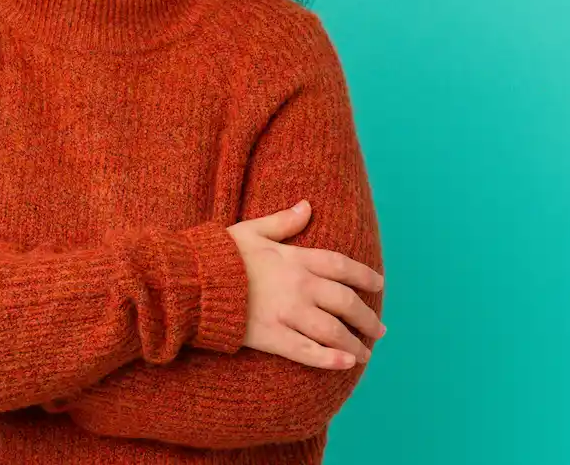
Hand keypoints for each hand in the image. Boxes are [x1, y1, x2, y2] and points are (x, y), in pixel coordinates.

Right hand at [229, 198, 385, 368]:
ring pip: (333, 331)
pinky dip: (330, 359)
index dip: (364, 276)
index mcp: (295, 259)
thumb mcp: (251, 231)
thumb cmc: (218, 255)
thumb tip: (307, 206)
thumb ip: (283, 222)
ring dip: (354, 344)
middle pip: (345, 303)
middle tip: (378, 330)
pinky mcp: (272, 336)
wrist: (191, 280)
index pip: (341, 266)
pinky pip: (308, 352)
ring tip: (365, 354)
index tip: (378, 284)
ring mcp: (287, 313)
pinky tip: (346, 364)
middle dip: (367, 318)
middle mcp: (298, 287)